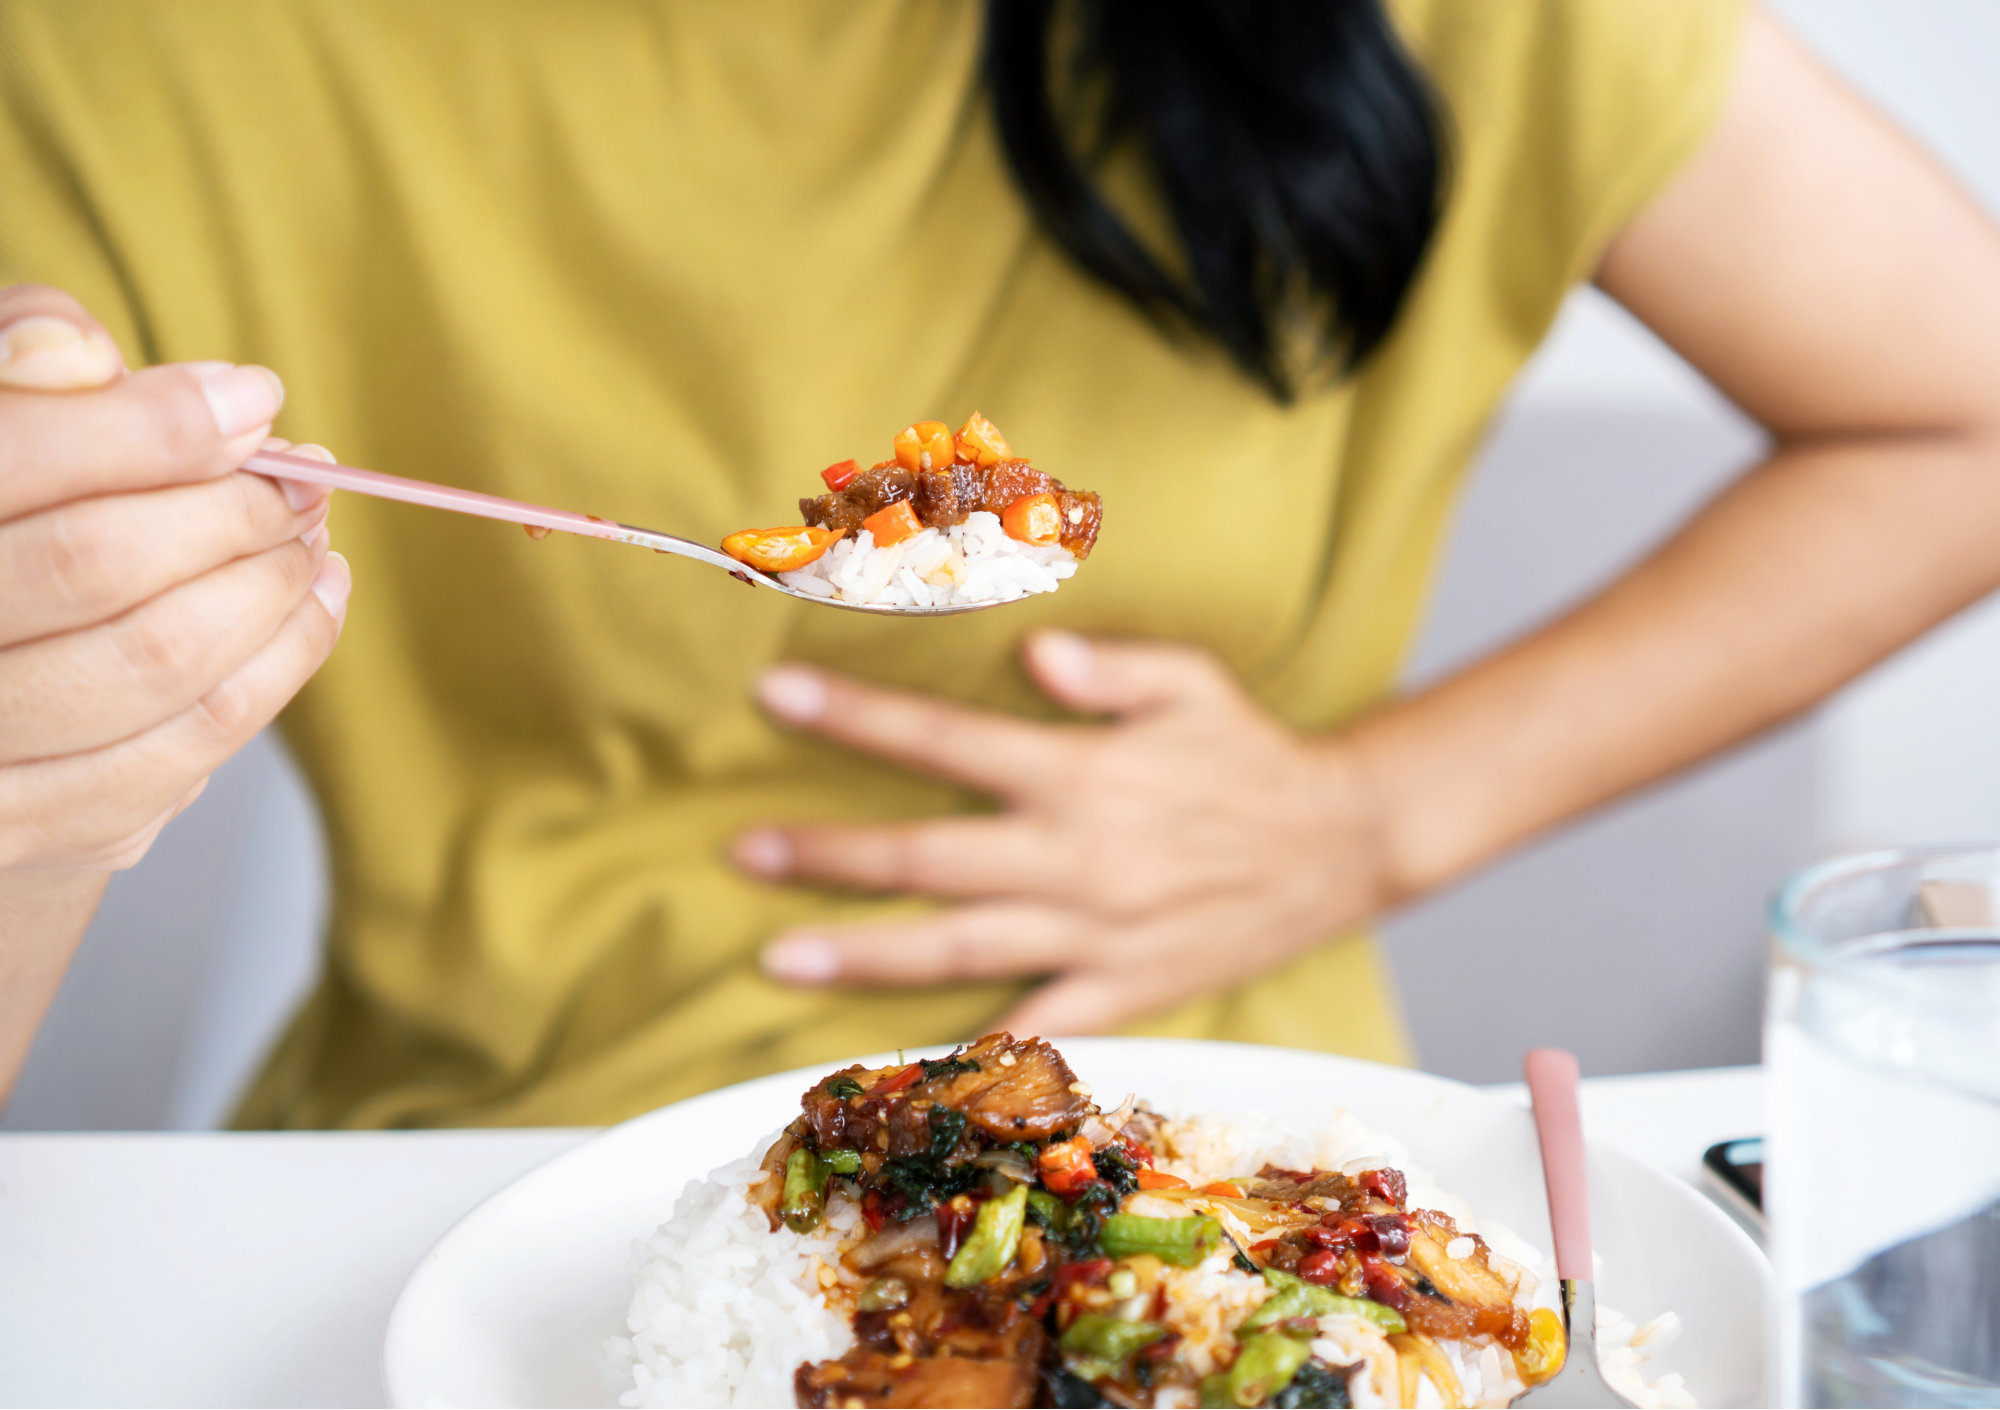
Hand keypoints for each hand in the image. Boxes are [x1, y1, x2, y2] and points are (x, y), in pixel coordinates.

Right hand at [0, 284, 350, 871]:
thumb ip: (14, 372)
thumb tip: (85, 353)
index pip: (16, 460)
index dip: (151, 425)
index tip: (256, 400)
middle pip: (97, 564)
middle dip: (229, 509)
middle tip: (299, 478)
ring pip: (160, 664)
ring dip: (271, 589)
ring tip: (311, 536)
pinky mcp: (31, 831)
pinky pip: (188, 752)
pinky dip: (278, 666)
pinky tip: (312, 605)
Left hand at [733, 632, 1396, 1034]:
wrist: (1340, 846)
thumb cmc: (1250, 754)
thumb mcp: (1192, 682)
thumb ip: (1109, 667)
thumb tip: (1030, 653)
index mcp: (1081, 775)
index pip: (945, 741)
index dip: (857, 716)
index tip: (776, 694)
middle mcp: (1075, 859)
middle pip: (927, 858)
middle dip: (827, 854)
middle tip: (741, 852)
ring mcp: (1093, 935)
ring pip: (957, 949)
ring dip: (862, 952)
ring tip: (776, 955)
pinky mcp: (1121, 993)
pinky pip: (1033, 1027)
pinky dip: (967, 1048)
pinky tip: (898, 1056)